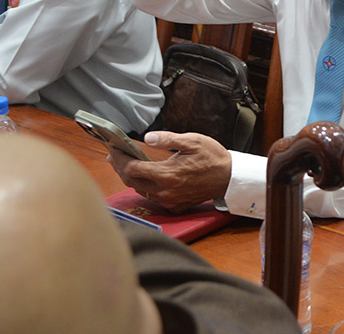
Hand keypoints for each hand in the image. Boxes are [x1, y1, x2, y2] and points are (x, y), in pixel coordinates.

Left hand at [108, 131, 230, 213]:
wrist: (229, 178)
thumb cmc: (212, 157)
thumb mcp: (192, 141)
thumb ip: (168, 139)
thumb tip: (148, 137)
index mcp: (167, 174)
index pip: (133, 168)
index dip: (120, 158)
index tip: (114, 149)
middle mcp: (165, 191)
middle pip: (132, 181)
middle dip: (120, 167)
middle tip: (114, 156)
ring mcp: (169, 200)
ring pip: (140, 190)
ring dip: (131, 177)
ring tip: (125, 164)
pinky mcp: (174, 206)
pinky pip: (152, 197)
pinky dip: (144, 187)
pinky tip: (144, 177)